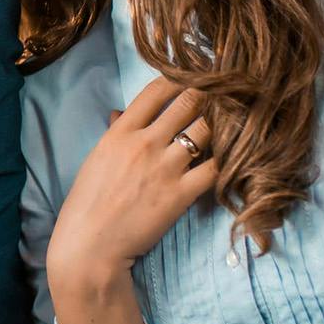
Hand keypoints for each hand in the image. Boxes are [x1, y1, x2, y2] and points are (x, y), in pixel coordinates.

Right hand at [46, 76, 218, 282]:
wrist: (90, 247)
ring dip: (223, 123)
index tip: (195, 76)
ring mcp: (165, 168)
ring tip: (235, 122)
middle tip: (225, 93)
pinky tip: (234, 156)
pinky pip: (216, 168)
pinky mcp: (181, 195)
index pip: (157, 90)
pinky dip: (228, 159)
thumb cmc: (88, 204)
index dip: (181, 78)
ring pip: (207, 130)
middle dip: (211, 94)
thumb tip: (120, 111)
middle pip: (189, 102)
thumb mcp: (96, 159)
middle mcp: (145, 143)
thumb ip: (114, 132)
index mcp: (121, 132)